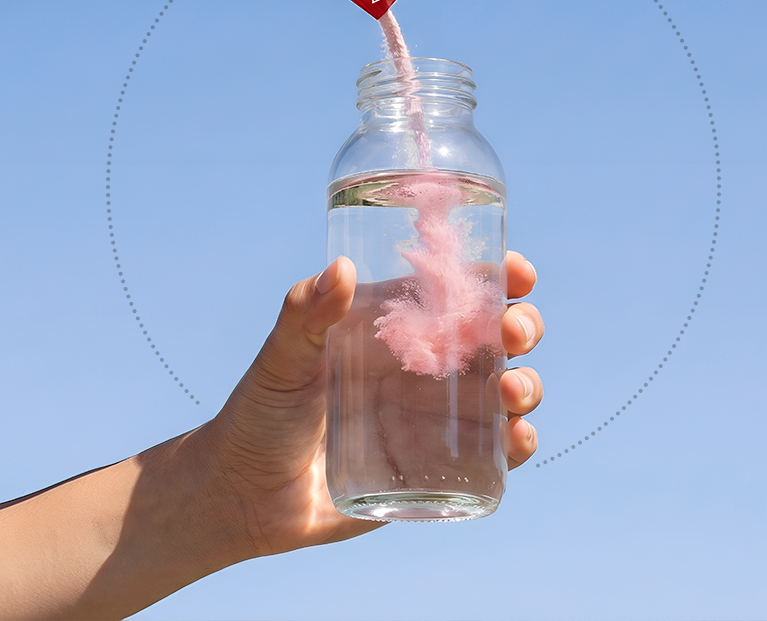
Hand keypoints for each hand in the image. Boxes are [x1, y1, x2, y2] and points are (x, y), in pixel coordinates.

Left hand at [188, 251, 542, 561]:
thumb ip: (303, 315)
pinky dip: (517, 443)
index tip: (517, 274)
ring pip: (502, 392)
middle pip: (493, 338)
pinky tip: (517, 440)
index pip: (455, 291)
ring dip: (525, 385)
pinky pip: (491, 453)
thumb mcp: (280, 360)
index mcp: (393, 329)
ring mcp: (431, 419)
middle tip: (514, 334)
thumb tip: (340, 269)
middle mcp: (420, 369)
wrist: (241, 497)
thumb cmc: (257, 414)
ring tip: (512, 394)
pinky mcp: (433, 467)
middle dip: (521, 328)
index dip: (496, 276)